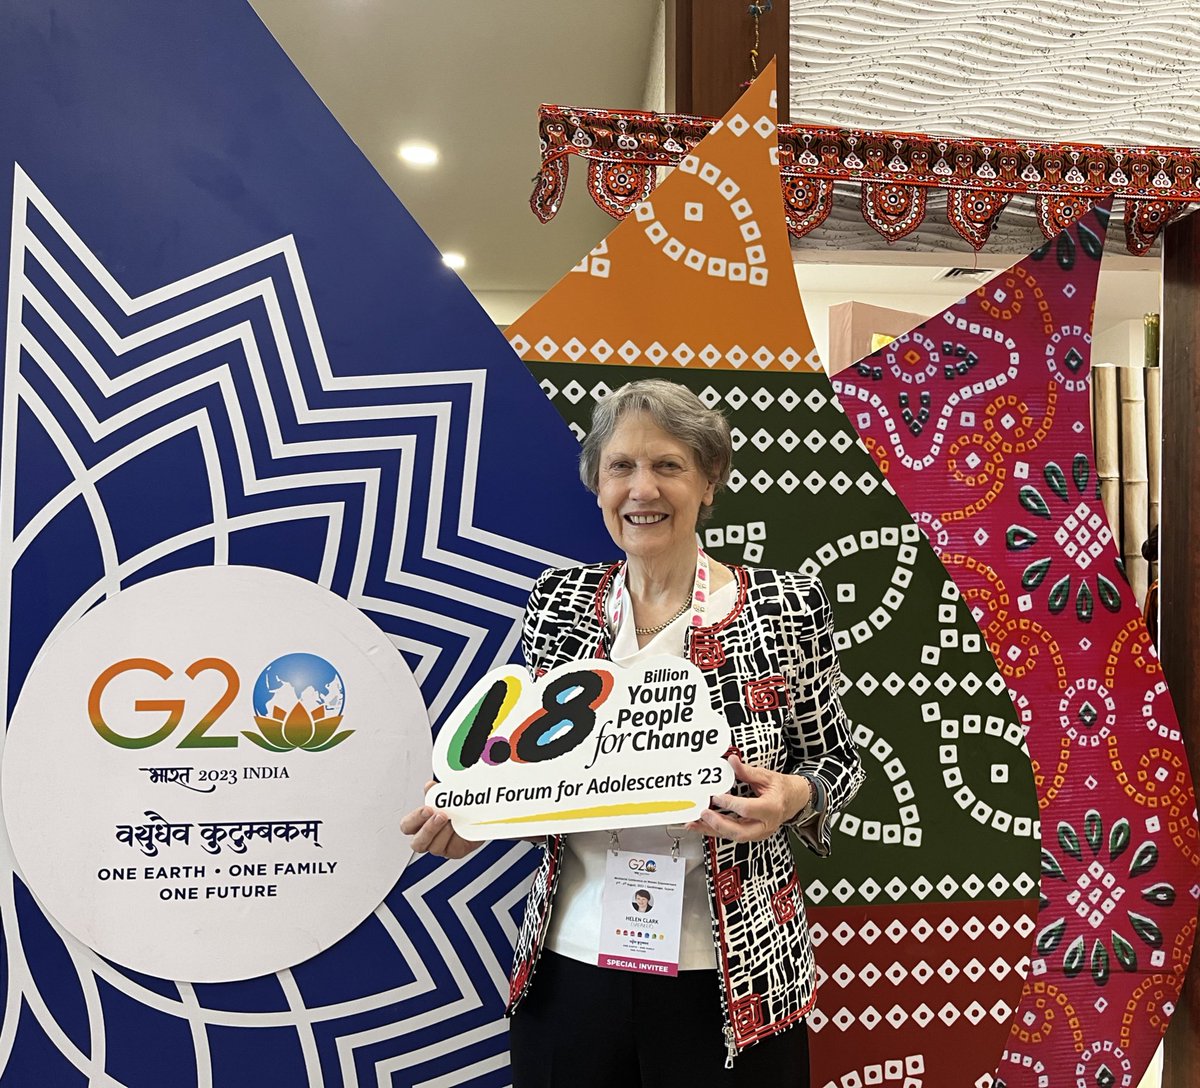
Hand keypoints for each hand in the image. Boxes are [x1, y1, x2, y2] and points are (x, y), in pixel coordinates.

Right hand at [401, 780, 481, 859]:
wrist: (477, 817)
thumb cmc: (455, 808)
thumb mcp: (444, 797)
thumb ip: (435, 793)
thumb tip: (430, 786)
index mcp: (419, 825)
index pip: (407, 826)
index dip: (415, 819)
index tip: (427, 809)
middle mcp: (427, 838)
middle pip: (417, 843)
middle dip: (429, 829)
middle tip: (441, 815)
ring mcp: (440, 847)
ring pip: (435, 847)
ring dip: (445, 831)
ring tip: (454, 819)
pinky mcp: (455, 851)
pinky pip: (452, 848)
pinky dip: (457, 836)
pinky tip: (461, 826)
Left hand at [687, 756, 809, 842]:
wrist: (794, 800)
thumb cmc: (782, 788)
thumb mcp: (767, 776)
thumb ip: (747, 771)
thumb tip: (732, 761)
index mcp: (771, 808)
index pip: (747, 809)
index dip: (730, 804)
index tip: (716, 796)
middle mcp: (765, 824)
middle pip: (739, 831)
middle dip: (718, 824)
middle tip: (703, 813)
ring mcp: (759, 832)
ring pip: (733, 836)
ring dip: (712, 830)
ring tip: (694, 823)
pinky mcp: (752, 834)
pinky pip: (732, 835)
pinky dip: (715, 831)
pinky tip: (701, 826)